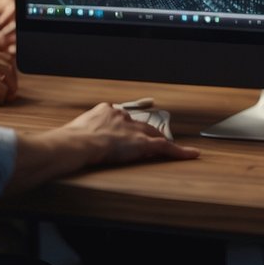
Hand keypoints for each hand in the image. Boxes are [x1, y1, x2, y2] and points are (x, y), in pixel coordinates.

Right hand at [64, 103, 198, 164]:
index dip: (125, 126)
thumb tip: (74, 140)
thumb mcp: (76, 130)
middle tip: (151, 139)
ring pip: (154, 135)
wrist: (77, 143)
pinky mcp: (142, 144)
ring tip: (172, 147)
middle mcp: (122, 117)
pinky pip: (165, 147)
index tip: (125, 131)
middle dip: (146, 131)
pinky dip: (180, 152)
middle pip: (140, 124)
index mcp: (105, 110)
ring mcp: (133, 130)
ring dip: (162, 141)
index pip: (121, 117)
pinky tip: (191, 154)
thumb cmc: (72, 139)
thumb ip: (83, 131)